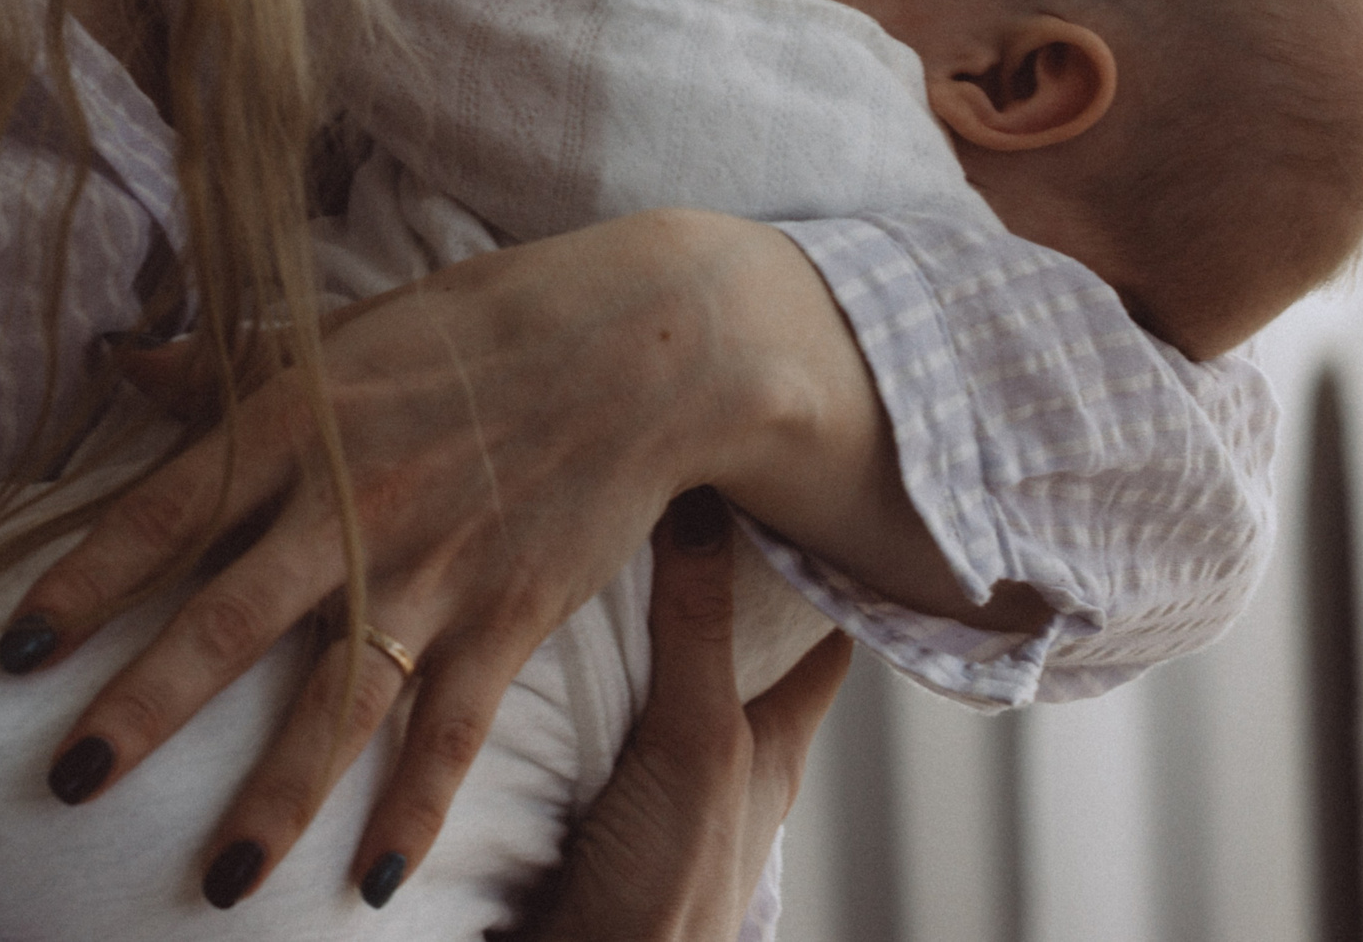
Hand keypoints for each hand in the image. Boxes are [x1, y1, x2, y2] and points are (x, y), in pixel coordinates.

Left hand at [0, 211, 851, 910]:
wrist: (650, 345)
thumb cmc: (491, 323)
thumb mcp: (351, 327)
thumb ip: (232, 364)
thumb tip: (120, 360)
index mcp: (304, 424)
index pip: (168, 510)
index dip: (87, 579)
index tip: (13, 647)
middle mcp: (354, 507)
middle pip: (229, 623)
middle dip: (142, 709)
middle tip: (65, 780)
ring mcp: (435, 570)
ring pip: (338, 702)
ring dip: (274, 798)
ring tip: (215, 883)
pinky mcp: (509, 615)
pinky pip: (453, 731)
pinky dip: (417, 809)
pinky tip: (374, 882)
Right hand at [508, 489, 851, 941]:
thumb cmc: (669, 888)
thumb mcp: (700, 742)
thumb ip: (701, 631)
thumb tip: (705, 501)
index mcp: (776, 737)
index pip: (822, 637)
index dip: (823, 565)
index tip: (808, 482)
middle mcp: (722, 749)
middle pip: (730, 641)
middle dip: (711, 568)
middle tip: (682, 475)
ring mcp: (653, 773)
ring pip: (650, 670)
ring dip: (625, 614)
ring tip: (600, 516)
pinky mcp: (583, 793)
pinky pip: (580, 708)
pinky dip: (566, 666)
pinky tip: (539, 618)